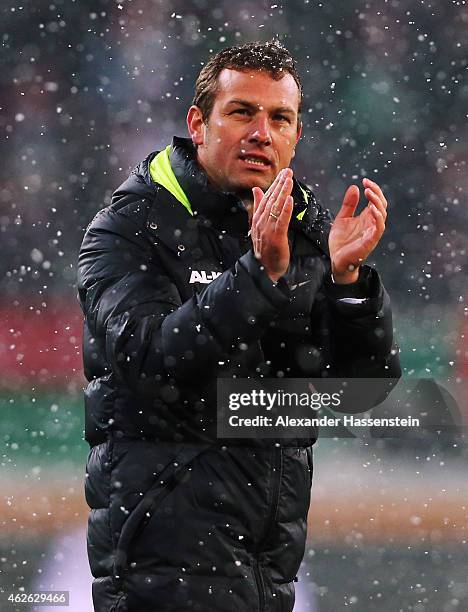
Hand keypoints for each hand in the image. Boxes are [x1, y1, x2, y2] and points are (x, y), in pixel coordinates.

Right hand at [250, 168, 293, 282]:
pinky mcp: (276, 237)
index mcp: (258, 218)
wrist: (265, 270)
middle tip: (288, 171)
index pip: (267, 198)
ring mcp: (268, 229)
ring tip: (289, 180)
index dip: (275, 184)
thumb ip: (259, 207)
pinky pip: (281, 221)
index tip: (283, 173)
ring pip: (276, 207)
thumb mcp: (260, 226)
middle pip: (272, 199)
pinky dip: (285, 210)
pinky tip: (289, 199)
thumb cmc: (265, 249)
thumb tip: (257, 190)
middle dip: (280, 184)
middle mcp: (261, 222)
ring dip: (283, 192)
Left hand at [328, 178, 387, 283]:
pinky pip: (379, 228)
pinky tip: (371, 208)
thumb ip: (349, 204)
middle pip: (382, 204)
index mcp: (366, 217)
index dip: (373, 189)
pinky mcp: (370, 241)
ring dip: (377, 202)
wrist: (337, 260)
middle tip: (367, 184)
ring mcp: (372, 232)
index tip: (364, 180)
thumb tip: (354, 187)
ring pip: (382, 214)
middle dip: (376, 192)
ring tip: (369, 193)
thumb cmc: (341, 242)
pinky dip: (378, 217)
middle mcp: (372, 223)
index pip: (376, 200)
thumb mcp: (342, 218)